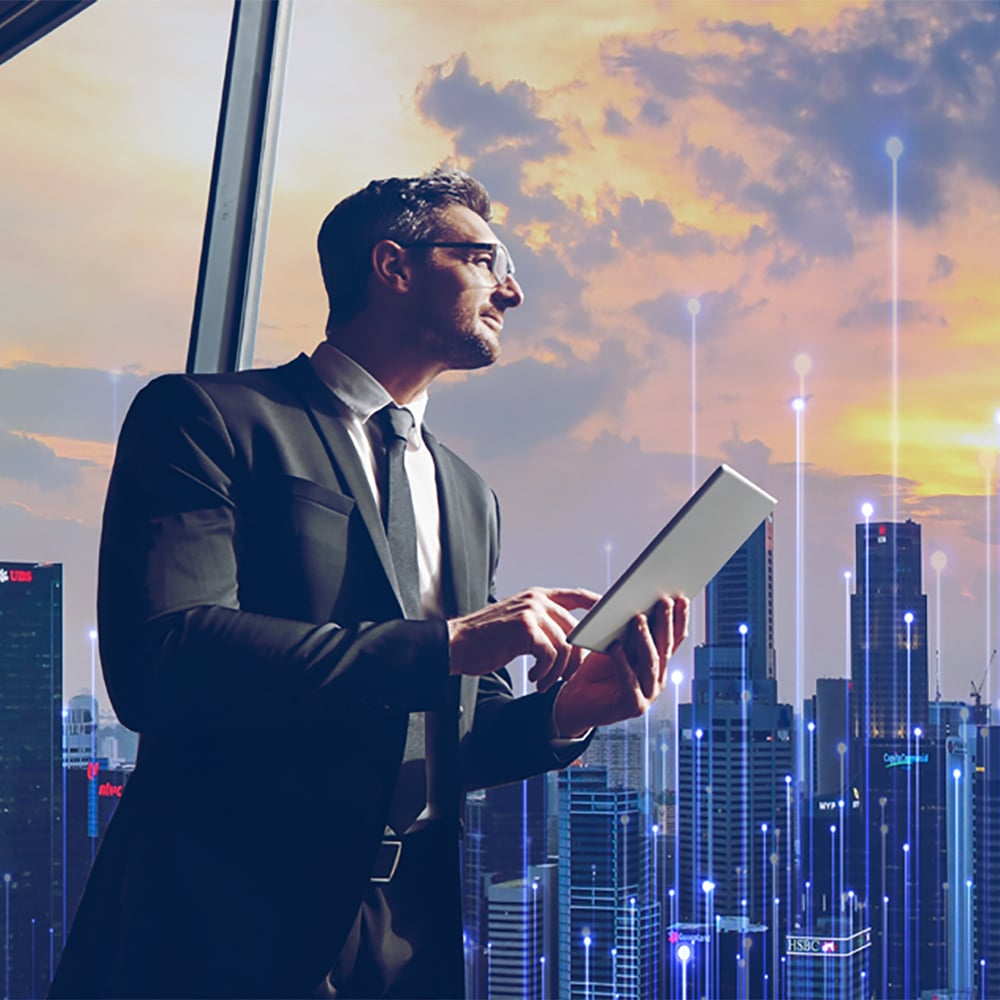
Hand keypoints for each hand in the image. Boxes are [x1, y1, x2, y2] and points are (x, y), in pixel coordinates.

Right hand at [447, 587, 599, 691]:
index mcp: (537, 596)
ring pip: (564, 646)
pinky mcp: (523, 629)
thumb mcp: (518, 624)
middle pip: (575, 629)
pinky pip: (549, 655)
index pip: (576, 596)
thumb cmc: (487, 640)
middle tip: (565, 678)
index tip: (610, 619)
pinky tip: (533, 679)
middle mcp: (536, 600)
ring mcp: (530, 612)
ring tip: (544, 683)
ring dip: (557, 671)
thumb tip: (573, 640)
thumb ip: (543, 624)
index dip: (597, 606)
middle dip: (576, 658)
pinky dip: (544, 673)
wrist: (457, 645)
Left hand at [553, 595, 689, 737]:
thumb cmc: (596, 670)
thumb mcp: (616, 645)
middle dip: (665, 622)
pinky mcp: (633, 706)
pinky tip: (615, 646)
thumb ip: (630, 632)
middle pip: (664, 647)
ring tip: (638, 619)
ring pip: (650, 662)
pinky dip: (622, 662)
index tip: (681, 596)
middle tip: (663, 601)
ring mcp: (649, 694)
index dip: (679, 618)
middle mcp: (658, 678)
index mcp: (658, 661)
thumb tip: (638, 604)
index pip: (674, 637)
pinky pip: (629, 681)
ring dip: (645, 639)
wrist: (577, 702)